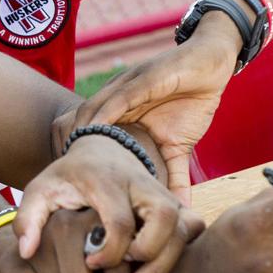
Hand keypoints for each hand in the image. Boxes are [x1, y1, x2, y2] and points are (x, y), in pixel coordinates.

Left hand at [13, 134, 205, 272]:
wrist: (100, 149)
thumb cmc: (68, 177)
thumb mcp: (40, 191)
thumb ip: (28, 218)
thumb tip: (27, 253)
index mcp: (107, 180)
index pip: (120, 220)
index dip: (110, 251)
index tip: (90, 266)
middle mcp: (143, 184)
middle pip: (165, 220)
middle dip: (150, 259)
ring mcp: (164, 193)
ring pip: (185, 228)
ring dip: (166, 264)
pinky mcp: (177, 204)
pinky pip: (194, 230)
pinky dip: (182, 255)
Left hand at [57, 16, 239, 206]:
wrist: (213, 63)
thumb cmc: (192, 102)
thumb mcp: (179, 147)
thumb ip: (176, 176)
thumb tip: (181, 208)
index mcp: (120, 115)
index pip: (86, 135)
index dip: (74, 156)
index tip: (66, 184)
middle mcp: (115, 100)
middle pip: (79, 123)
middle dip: (65, 146)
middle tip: (59, 174)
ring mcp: (126, 87)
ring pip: (92, 110)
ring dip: (79, 132)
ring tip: (70, 157)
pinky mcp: (143, 78)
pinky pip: (119, 97)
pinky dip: (106, 113)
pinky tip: (96, 130)